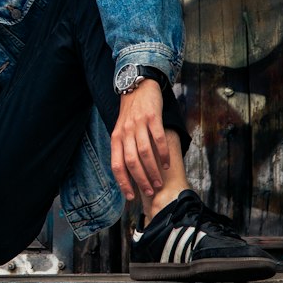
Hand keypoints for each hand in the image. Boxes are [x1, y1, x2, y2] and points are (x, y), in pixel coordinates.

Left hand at [111, 79, 171, 203]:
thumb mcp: (121, 130)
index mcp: (116, 138)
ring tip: (159, 182)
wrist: (137, 85)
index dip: (123, 182)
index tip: (130, 197)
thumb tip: (129, 174)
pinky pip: (158, 139)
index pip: (116, 165)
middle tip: (150, 191)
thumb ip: (124, 148)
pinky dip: (163, 153)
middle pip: (131, 161)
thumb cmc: (130, 112)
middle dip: (141, 180)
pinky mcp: (152, 117)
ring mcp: (138, 125)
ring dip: (152, 170)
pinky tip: (167, 163)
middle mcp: (125, 132)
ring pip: (144, 152)